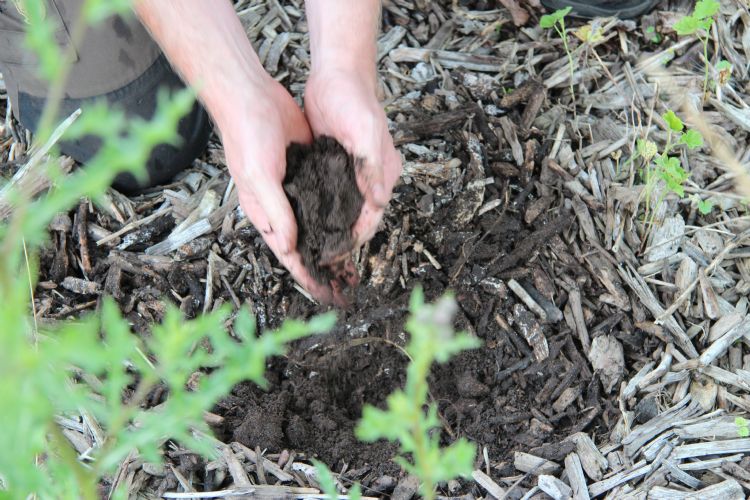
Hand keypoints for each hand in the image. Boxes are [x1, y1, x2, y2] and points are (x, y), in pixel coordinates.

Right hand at [219, 78, 333, 302]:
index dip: (309, 278)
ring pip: (319, 226)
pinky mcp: (310, 171)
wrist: (251, 96)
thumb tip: (291, 248)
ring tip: (355, 265)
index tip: (328, 297)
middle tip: (349, 287)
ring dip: (335, 244)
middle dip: (326, 268)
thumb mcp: (259, 178)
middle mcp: (282, 208)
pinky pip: (327, 199)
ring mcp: (297, 190)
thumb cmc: (246, 137)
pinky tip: (356, 223)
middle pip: (307, 246)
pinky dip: (339, 215)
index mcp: (267, 215)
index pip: (290, 256)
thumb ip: (276, 212)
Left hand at [304, 68, 401, 246]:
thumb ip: (372, 167)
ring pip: (343, 210)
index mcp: (383, 174)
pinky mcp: (333, 166)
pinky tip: (305, 222)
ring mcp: (351, 173)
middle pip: (359, 219)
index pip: (373, 216)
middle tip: (323, 261)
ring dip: (331, 230)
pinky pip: (329, 195)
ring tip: (313, 250)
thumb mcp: (366, 132)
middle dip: (343, 241)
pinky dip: (320, 211)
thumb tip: (379, 201)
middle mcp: (369, 178)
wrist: (337, 73)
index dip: (356, 237)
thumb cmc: (355, 99)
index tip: (338, 254)